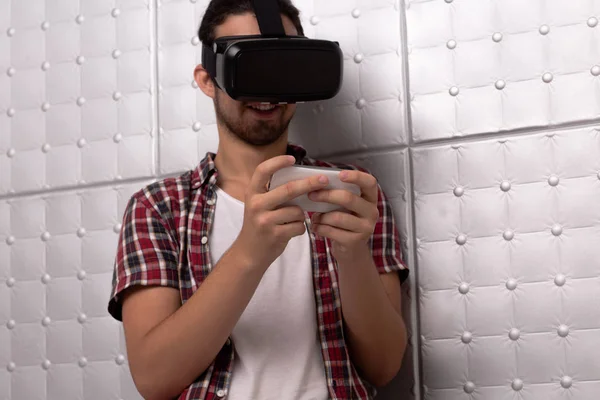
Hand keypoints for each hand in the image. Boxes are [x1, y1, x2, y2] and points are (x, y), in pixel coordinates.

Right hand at [232, 155, 329, 271]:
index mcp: (252, 193)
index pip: (263, 171)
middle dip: (309, 183)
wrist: (249, 253)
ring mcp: (265, 220)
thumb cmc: (260, 225)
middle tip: (324, 180)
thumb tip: (303, 181)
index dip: (278, 162)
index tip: (292, 158)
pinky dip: (299, 228)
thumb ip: (274, 194)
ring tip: (290, 222)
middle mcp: (256, 204)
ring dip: (300, 216)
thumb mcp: (260, 206)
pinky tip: (289, 232)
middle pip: (289, 189)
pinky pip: (299, 226)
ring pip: (297, 211)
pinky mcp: (274, 234)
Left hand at [308, 169, 378, 257]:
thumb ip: (339, 194)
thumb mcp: (346, 207)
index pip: (370, 182)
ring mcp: (365, 228)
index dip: (356, 176)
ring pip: (337, 217)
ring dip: (321, 217)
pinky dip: (320, 228)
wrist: (351, 250)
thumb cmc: (345, 222)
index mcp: (370, 199)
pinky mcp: (355, 241)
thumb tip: (316, 182)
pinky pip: (332, 231)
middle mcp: (372, 212)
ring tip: (314, 218)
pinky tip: (316, 228)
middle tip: (311, 195)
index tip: (340, 174)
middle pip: (348, 198)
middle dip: (327, 195)